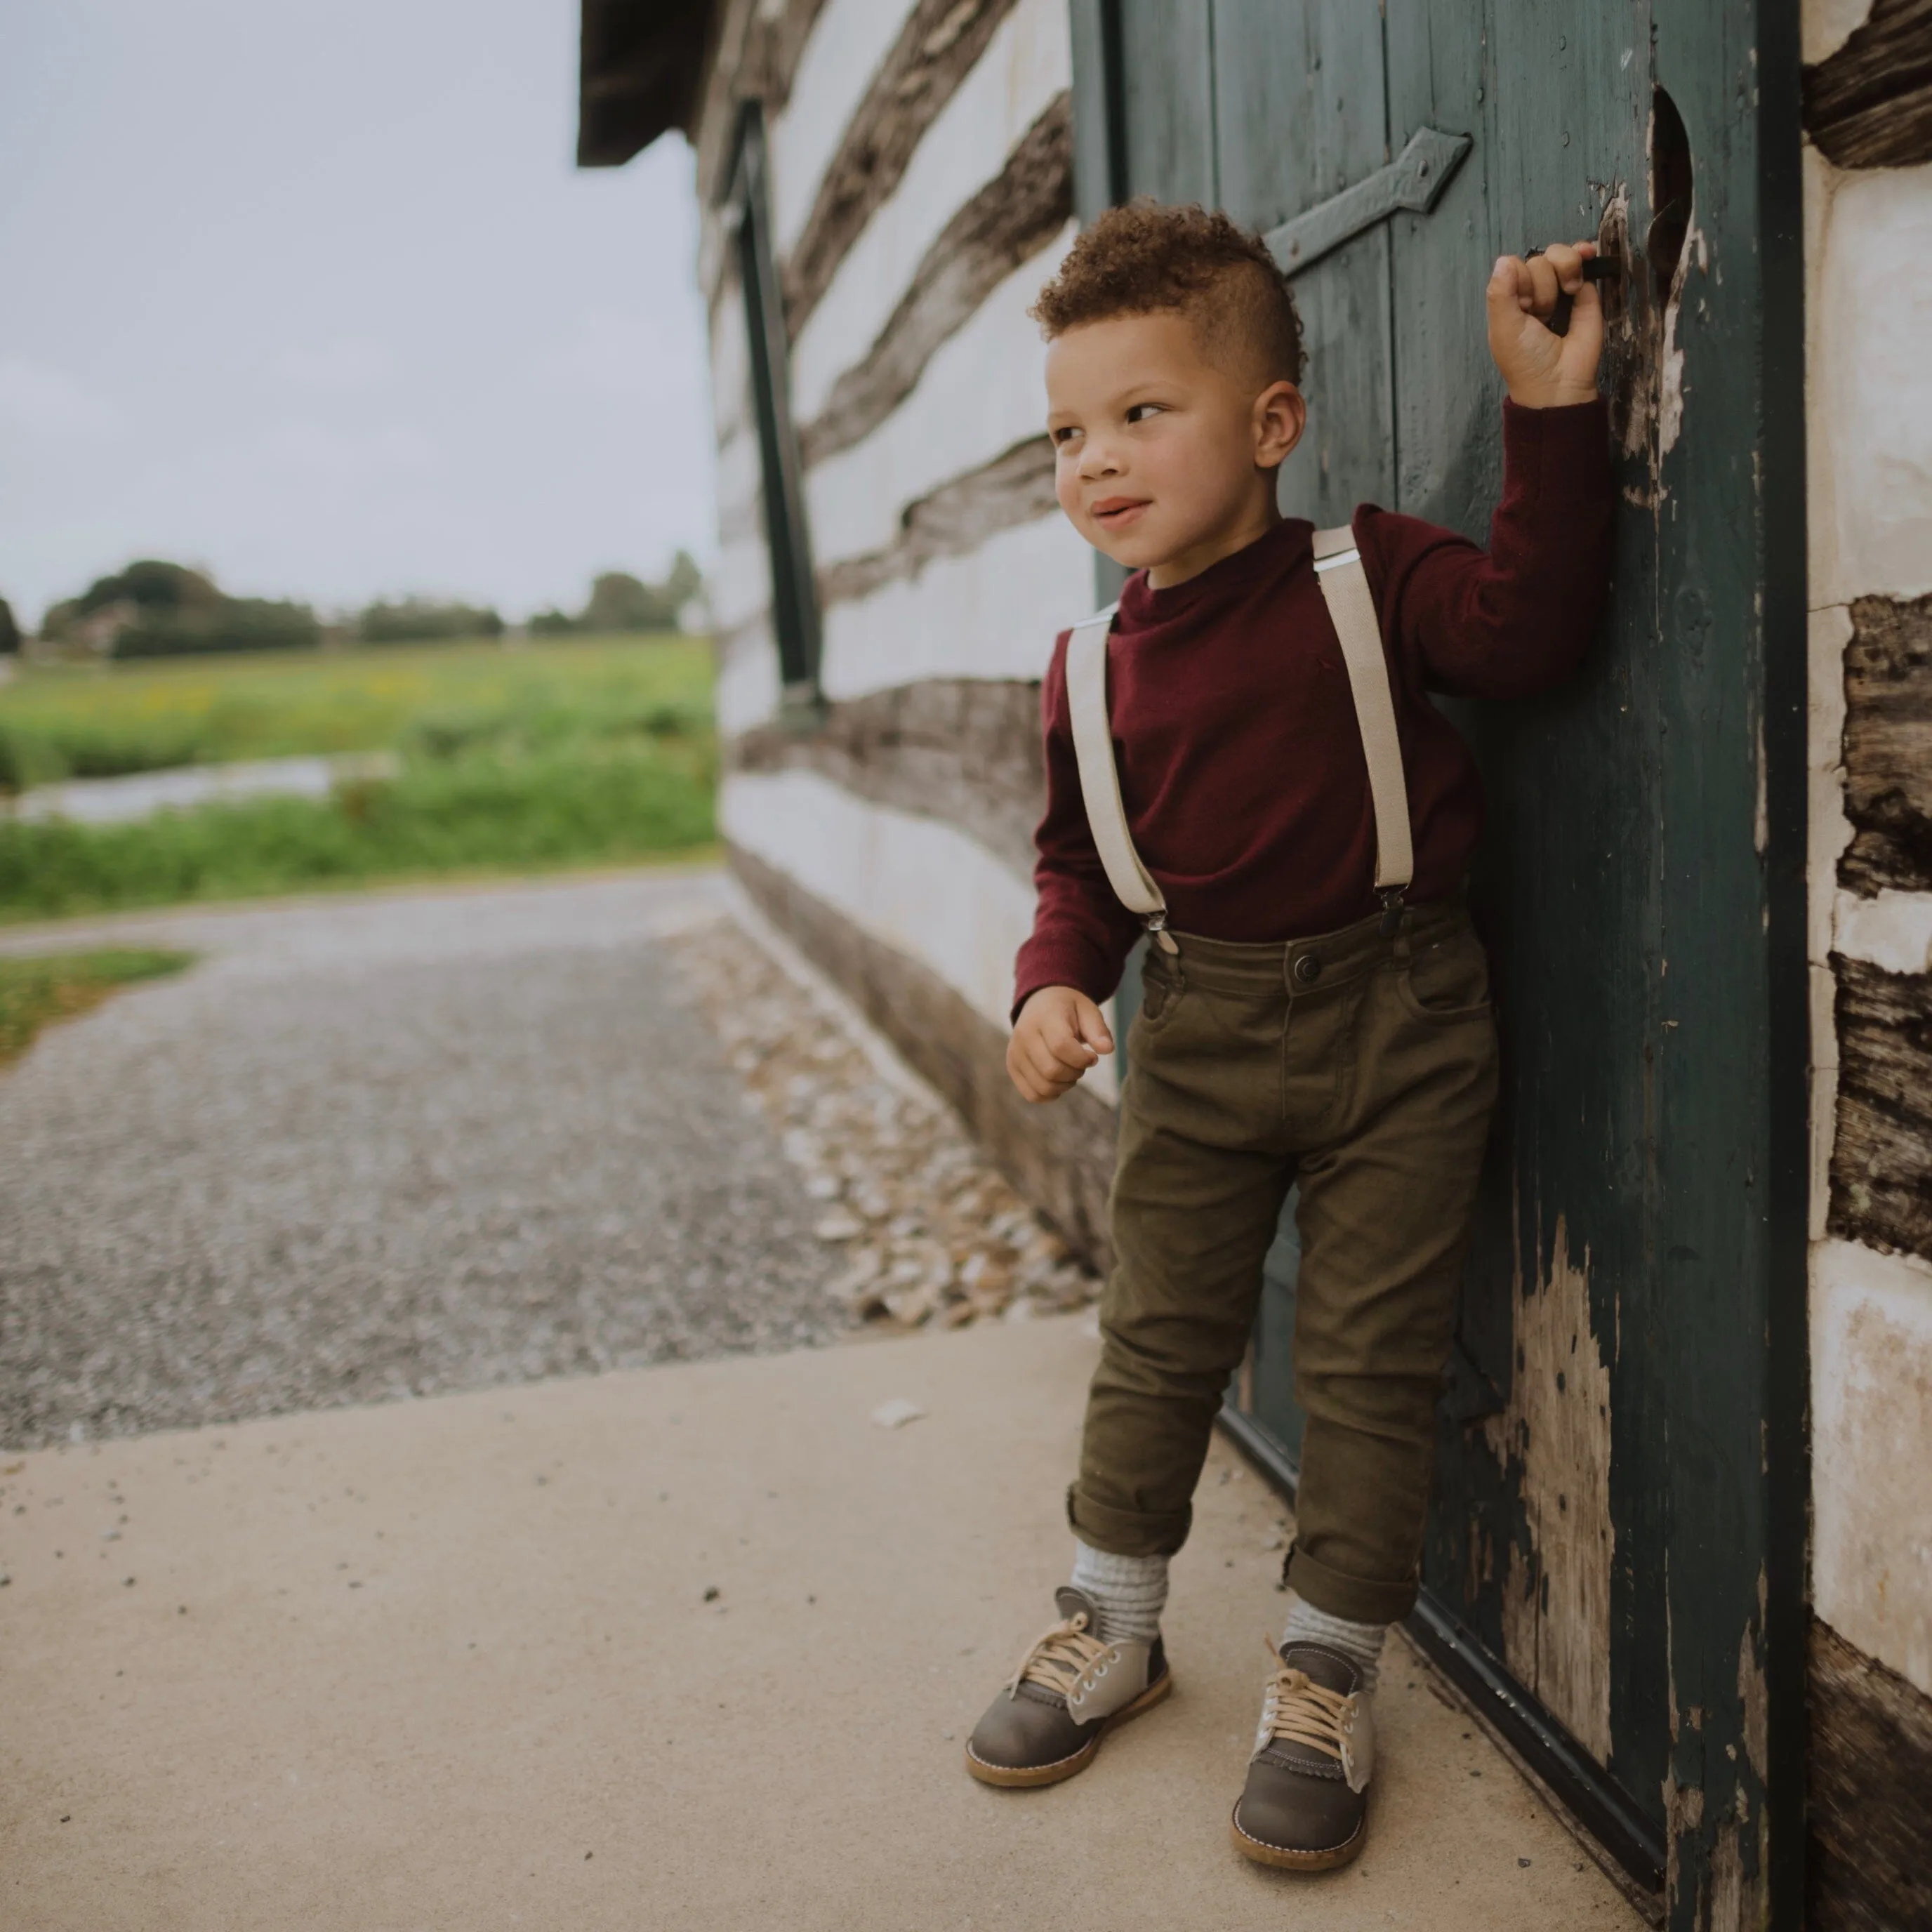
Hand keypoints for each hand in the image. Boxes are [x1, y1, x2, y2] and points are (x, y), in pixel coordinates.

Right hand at [1007, 985, 1113, 1103]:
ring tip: (1070, 1070)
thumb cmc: (1069, 1009)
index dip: (1082, 1059)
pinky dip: (1050, 1094)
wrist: (1040, 1003)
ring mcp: (1015, 1053)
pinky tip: (1058, 1080)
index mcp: (1044, 1017)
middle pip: (1052, 1071)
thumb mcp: (1088, 1011)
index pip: (1061, 1047)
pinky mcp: (1012, 1067)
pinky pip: (1032, 1094)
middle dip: (1075, 1073)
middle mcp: (1024, 1035)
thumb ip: (1098, 1030)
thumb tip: (1107, 1050)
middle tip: (1081, 1064)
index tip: (1092, 1057)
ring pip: (1043, 1087)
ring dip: (1064, 1085)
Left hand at [1486, 241, 1602, 407]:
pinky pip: (1582, 259)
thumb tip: (1504, 259)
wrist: (1559, 383)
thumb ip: (1499, 293)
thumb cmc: (1525, 358)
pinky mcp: (1587, 291)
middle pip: (1537, 260)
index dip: (1520, 279)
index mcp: (1510, 300)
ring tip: (1568, 294)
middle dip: (1541, 285)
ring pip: (1559, 254)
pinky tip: (1587, 254)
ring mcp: (1560, 289)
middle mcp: (1534, 291)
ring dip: (1563, 270)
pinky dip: (1583, 252)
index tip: (1522, 306)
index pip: (1513, 265)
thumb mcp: (1503, 328)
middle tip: (1542, 315)